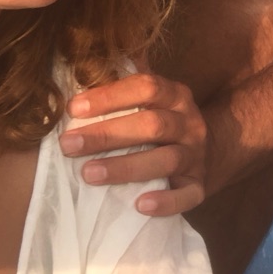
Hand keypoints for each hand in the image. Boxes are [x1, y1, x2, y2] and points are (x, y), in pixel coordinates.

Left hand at [58, 73, 207, 216]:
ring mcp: (196, 155)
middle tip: (69, 145)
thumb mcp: (149, 99)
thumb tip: (79, 69)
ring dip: (126, 167)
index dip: (110, 96)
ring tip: (89, 173)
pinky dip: (166, 202)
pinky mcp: (198, 185)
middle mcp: (190, 122)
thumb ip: (122, 86)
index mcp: (175, 95)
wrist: (204, 150)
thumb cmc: (158, 122)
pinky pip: (188, 195)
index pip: (147, 87)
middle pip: (153, 124)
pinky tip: (140, 205)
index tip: (73, 108)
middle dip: (108, 134)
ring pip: (167, 159)